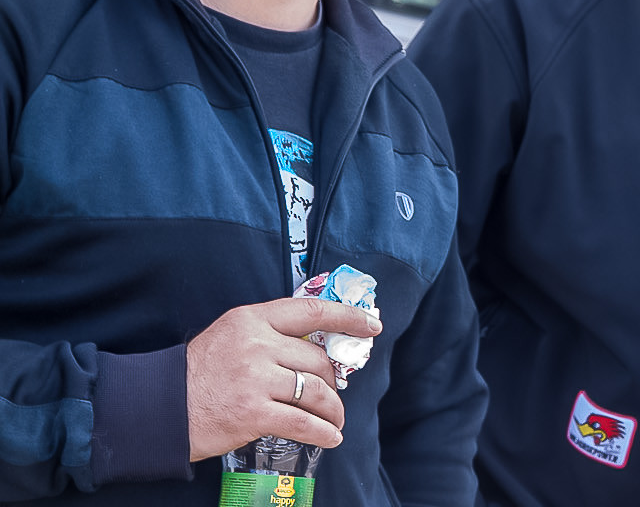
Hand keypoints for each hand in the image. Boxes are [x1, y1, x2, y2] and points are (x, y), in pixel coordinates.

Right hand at [185, 296, 381, 460]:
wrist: (158, 407)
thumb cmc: (199, 372)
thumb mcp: (232, 336)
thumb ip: (270, 335)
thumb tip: (316, 347)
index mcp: (253, 320)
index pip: (311, 311)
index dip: (347, 317)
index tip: (371, 325)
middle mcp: (257, 345)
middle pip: (317, 360)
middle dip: (334, 380)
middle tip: (335, 393)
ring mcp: (256, 380)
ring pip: (316, 392)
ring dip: (333, 409)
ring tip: (335, 419)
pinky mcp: (252, 413)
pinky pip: (303, 423)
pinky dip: (323, 432)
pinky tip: (331, 436)